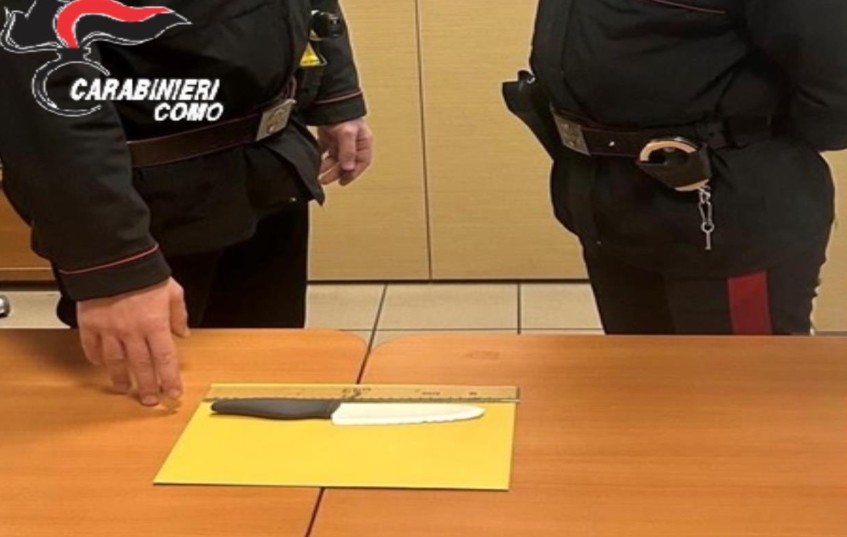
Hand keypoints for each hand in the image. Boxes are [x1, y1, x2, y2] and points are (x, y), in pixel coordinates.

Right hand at [77, 277, 188, 405]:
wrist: (111, 259)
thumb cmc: (143, 272)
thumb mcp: (172, 290)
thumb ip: (178, 314)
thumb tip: (183, 333)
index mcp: (155, 324)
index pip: (166, 359)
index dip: (170, 379)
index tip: (173, 393)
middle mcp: (132, 332)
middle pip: (142, 367)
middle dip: (147, 387)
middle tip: (150, 400)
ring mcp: (109, 330)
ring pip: (116, 362)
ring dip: (121, 379)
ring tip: (125, 389)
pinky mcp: (90, 324)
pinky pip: (92, 348)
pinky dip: (96, 359)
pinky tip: (101, 366)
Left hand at [317, 118, 373, 185]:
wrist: (329, 99)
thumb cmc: (343, 113)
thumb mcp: (347, 133)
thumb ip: (348, 151)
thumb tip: (348, 168)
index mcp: (362, 142)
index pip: (361, 163)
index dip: (353, 174)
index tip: (343, 181)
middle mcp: (353, 143)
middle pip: (346, 163)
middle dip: (336, 173)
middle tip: (326, 180)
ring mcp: (341, 141)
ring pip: (335, 160)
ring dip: (327, 168)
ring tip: (318, 175)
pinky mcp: (329, 138)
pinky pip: (325, 153)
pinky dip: (320, 159)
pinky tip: (315, 164)